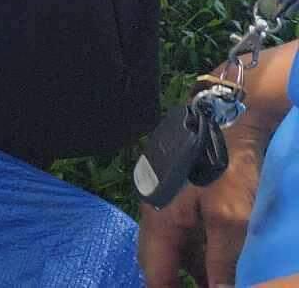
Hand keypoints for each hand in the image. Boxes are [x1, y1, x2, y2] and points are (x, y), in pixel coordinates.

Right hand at [137, 124, 265, 287]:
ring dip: (188, 263)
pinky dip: (195, 244)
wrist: (226, 111)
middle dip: (171, 278)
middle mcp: (154, 207)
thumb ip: (222, 261)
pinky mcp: (178, 183)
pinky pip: (181, 225)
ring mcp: (164, 193)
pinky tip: (214, 250)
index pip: (154, 270)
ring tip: (212, 277)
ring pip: (172, 241)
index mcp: (158, 218)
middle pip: (158, 256)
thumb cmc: (224, 164)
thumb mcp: (229, 217)